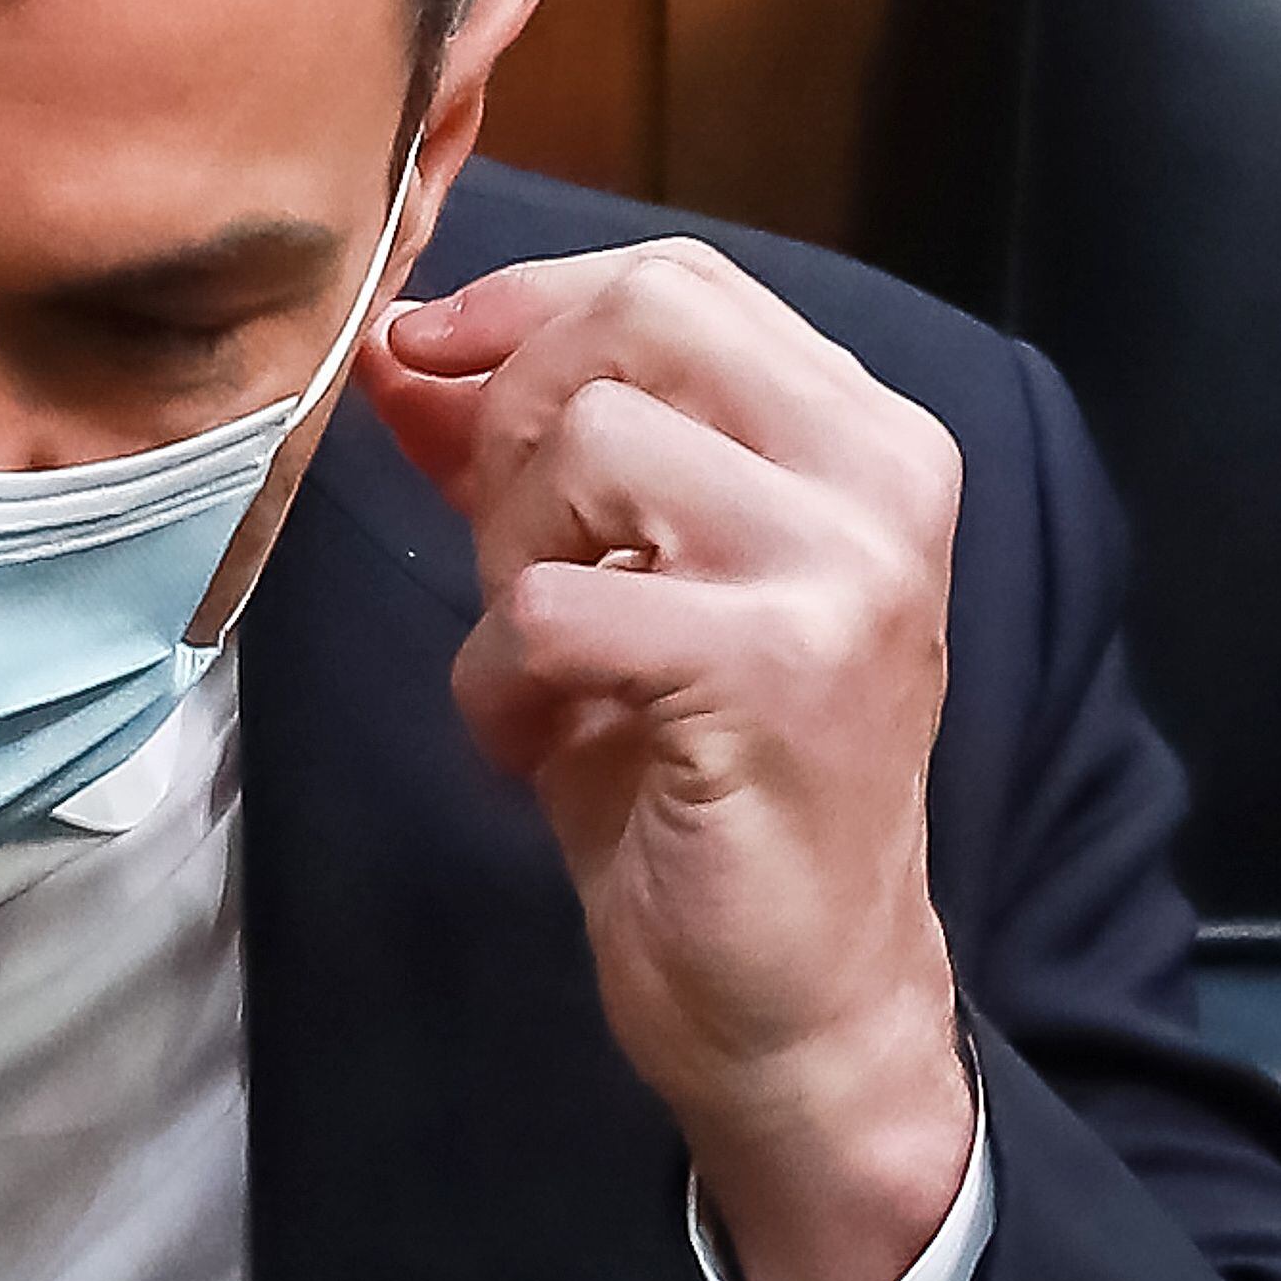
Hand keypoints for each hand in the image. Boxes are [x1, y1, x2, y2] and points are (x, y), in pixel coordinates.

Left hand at [357, 238, 975, 1280]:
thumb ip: (517, 452)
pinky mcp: (778, 670)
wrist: (796, 998)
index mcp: (863, 437)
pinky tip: (541, 742)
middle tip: (515, 557)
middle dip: (515, 422)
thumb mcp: (604, 579)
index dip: (523, 306)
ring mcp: (844, 569)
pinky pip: (555, 602)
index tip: (428, 360)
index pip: (675, 282)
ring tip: (545, 668)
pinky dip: (501, 681)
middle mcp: (881, 479)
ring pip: (589, 443)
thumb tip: (399, 342)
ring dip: (511, 564)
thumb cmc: (702, 784)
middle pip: (636, 324)